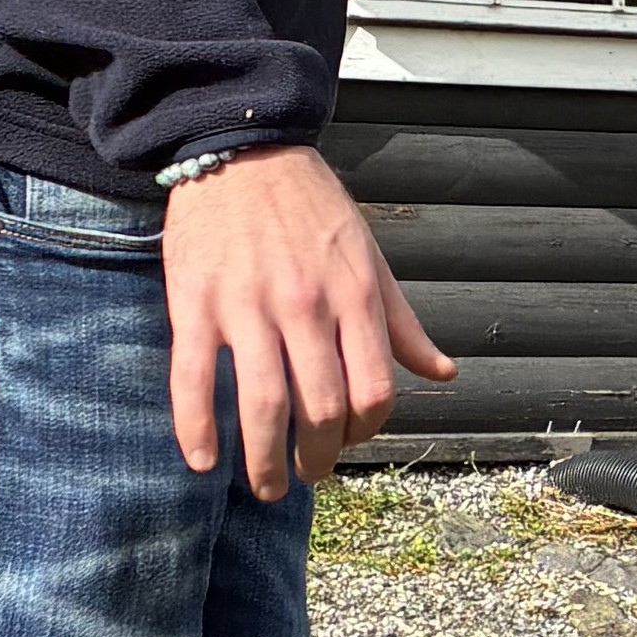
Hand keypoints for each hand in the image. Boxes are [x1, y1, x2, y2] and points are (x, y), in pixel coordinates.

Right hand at [162, 144, 452, 496]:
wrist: (245, 151)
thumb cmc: (313, 209)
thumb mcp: (370, 258)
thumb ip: (401, 323)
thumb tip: (443, 373)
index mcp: (355, 296)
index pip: (372, 391)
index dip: (364, 432)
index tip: (348, 442)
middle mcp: (306, 305)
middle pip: (321, 408)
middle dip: (317, 459)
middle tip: (307, 477)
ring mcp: (248, 305)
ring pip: (263, 404)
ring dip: (264, 461)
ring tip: (265, 485)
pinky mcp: (196, 302)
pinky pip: (193, 379)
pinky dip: (196, 428)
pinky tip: (202, 459)